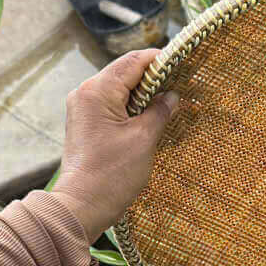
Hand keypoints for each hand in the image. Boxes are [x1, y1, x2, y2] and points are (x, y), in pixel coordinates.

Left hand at [53, 50, 177, 241]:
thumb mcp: (143, 140)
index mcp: (98, 91)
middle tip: (181, 84)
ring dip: (143, 93)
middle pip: (124, 72)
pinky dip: (131, 107)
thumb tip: (172, 96)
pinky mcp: (86, 123)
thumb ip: (159, 112)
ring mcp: (83, 108)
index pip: (133, 62)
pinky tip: (149, 116)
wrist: (83, 204)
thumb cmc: (112, 175)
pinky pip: (112, 105)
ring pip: (118, 89)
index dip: (159, 60)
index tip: (182, 63)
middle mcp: (86, 93)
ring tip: (168, 102)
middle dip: (152, 77)